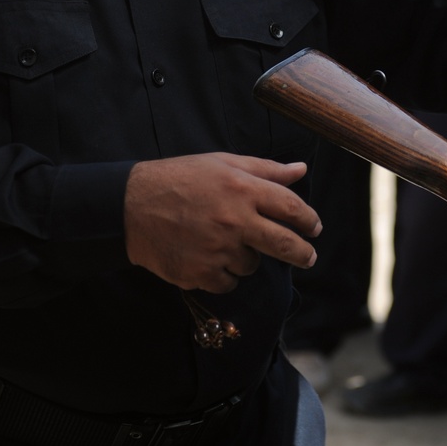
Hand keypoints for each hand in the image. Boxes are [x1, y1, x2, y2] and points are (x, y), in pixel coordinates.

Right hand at [124, 153, 321, 293]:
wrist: (131, 207)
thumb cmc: (180, 179)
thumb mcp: (221, 164)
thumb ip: (265, 169)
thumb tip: (301, 169)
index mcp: (242, 189)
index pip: (291, 207)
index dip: (309, 219)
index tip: (315, 228)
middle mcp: (235, 220)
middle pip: (285, 245)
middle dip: (303, 253)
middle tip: (308, 257)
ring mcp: (218, 250)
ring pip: (252, 265)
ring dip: (246, 257)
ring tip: (222, 241)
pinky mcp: (201, 273)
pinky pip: (229, 282)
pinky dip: (224, 274)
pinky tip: (208, 257)